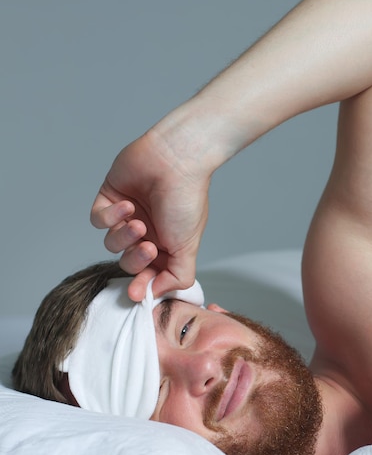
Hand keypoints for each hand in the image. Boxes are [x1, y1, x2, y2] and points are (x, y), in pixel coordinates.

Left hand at [91, 126, 210, 301]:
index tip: (137, 294)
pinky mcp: (109, 200)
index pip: (149, 275)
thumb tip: (157, 293)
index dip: (142, 285)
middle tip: (147, 248)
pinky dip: (110, 216)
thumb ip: (177, 276)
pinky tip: (126, 204)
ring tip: (138, 221)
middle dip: (136, 259)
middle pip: (128, 263)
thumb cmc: (186, 200)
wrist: (176, 160)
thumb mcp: (188, 247)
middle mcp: (146, 233)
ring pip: (112, 243)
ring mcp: (126, 217)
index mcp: (165, 246)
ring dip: (124, 235)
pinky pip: (99, 220)